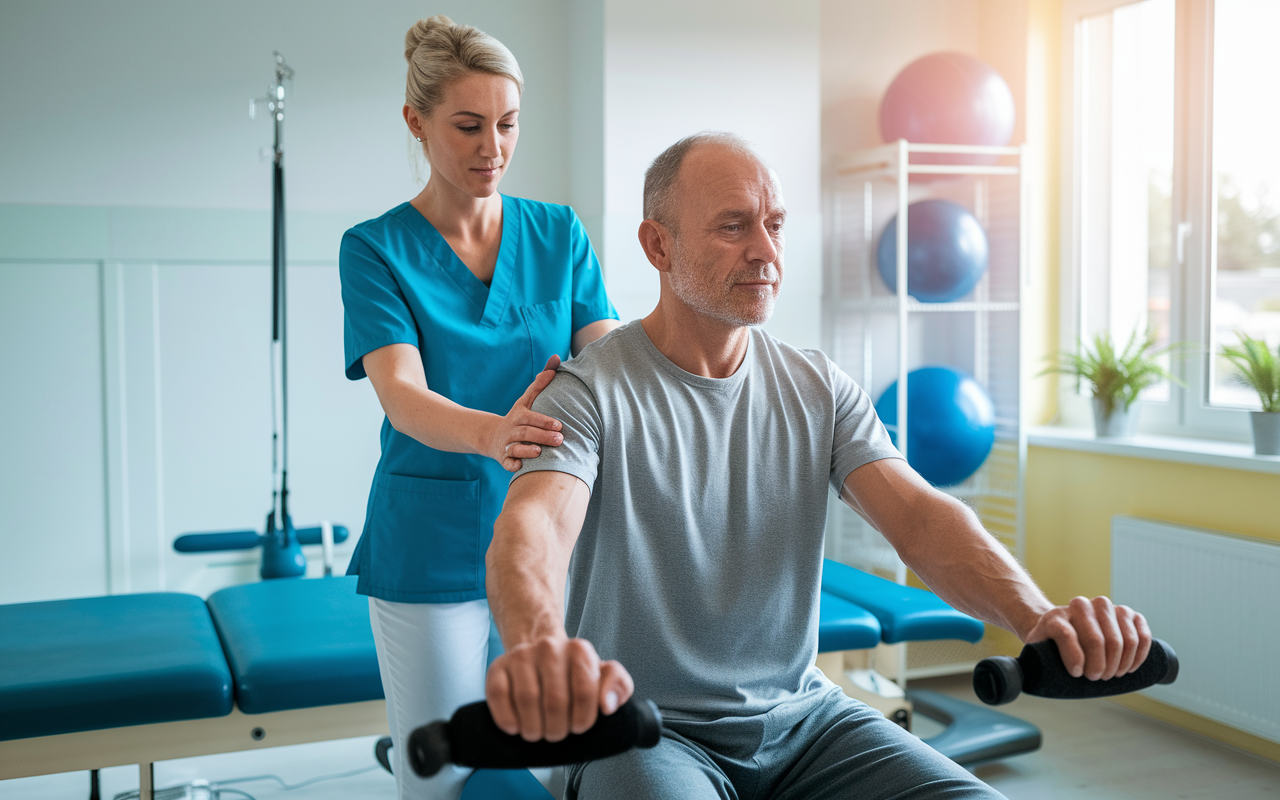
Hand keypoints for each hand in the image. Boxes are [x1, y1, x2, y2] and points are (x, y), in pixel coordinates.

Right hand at [485, 635, 633, 741]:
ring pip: (526, 700)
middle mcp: (549, 647)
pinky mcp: (497, 666)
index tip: (578, 727)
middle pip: (554, 702)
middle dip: (557, 729)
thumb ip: (618, 686)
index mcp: (580, 650)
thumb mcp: (605, 676)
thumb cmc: (574, 673)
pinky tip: (516, 727)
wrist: (540, 653)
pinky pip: (498, 696)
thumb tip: (607, 706)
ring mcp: (521, 655)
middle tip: (556, 734)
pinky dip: (507, 720)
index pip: (585, 694)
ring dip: (533, 729)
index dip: (582, 720)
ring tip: (537, 733)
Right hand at [488, 355, 563, 471]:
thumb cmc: (518, 417)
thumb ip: (541, 382)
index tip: (559, 425)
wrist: (492, 436)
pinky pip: (506, 463)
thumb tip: (556, 358)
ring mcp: (507, 445)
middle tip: (560, 440)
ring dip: (526, 450)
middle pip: (526, 433)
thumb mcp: (527, 400)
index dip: (543, 421)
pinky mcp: (504, 459)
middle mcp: (512, 430)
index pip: (531, 417)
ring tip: (540, 452)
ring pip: (515, 448)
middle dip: (542, 436)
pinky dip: (511, 465)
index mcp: (520, 415)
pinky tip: (519, 467)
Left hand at [1023, 596, 1151, 680]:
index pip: (1068, 636)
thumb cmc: (1049, 646)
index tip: (1077, 674)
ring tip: (1112, 675)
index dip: (1076, 661)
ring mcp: (1107, 608)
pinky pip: (1141, 633)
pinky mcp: (1128, 614)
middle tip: (1097, 678)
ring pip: (1123, 638)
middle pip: (1098, 640)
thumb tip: (1006, 685)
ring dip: (1121, 663)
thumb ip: (1025, 664)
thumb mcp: (1034, 652)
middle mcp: (1081, 606)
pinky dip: (1140, 653)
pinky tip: (1130, 667)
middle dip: (1101, 666)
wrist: (1062, 627)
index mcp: (1056, 616)